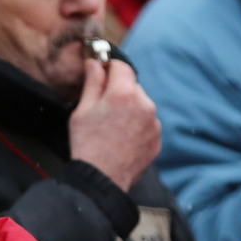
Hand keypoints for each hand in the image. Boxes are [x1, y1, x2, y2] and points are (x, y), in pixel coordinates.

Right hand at [67, 57, 160, 191]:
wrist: (102, 178)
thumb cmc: (87, 144)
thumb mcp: (82, 109)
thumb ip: (92, 82)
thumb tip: (95, 62)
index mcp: (124, 93)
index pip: (121, 66)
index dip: (109, 68)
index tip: (101, 76)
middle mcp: (145, 104)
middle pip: (133, 86)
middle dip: (119, 91)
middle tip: (103, 108)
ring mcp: (154, 123)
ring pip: (142, 105)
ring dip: (130, 109)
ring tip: (113, 127)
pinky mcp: (158, 139)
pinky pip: (148, 124)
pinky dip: (138, 126)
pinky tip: (122, 138)